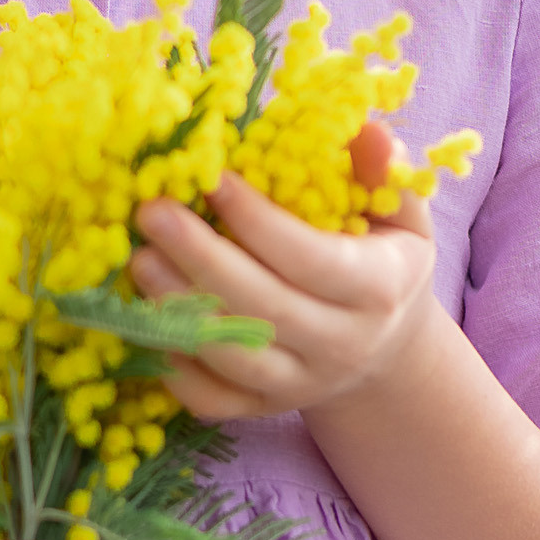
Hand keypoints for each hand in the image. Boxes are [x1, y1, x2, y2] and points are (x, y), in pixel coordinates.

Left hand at [132, 119, 441, 424]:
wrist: (386, 351)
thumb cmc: (384, 259)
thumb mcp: (401, 213)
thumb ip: (384, 172)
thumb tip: (363, 129)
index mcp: (378, 290)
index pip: (311, 259)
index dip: (258, 220)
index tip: (211, 177)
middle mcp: (341, 345)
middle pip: (264, 308)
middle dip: (201, 258)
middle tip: (151, 211)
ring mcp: (299, 385)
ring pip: (232, 356)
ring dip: (177, 307)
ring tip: (138, 258)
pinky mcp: (262, 410)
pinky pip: (211, 398)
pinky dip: (174, 364)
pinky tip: (144, 315)